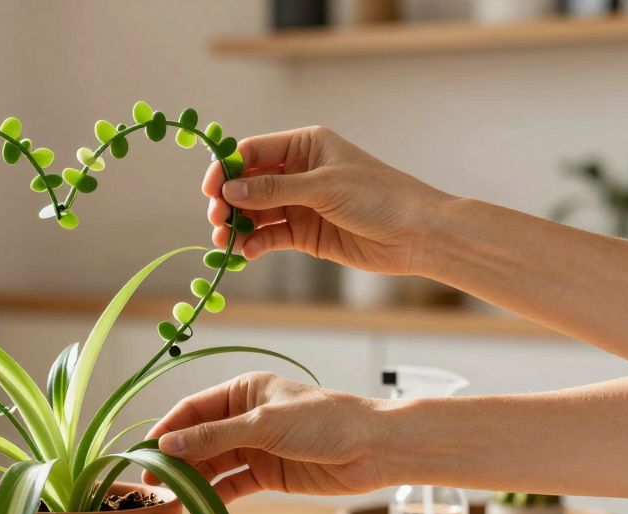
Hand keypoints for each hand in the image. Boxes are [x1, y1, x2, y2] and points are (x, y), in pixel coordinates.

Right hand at [143, 371, 386, 500]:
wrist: (375, 449)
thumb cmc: (325, 422)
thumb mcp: (264, 424)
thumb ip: (215, 436)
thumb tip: (168, 445)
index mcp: (243, 391)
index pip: (192, 409)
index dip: (166, 430)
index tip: (143, 453)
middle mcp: (245, 418)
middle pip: (198, 439)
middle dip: (174, 460)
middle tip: (149, 484)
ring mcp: (256, 447)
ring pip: (213, 464)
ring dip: (192, 480)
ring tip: (168, 500)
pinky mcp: (268, 474)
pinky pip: (232, 485)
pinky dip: (214, 496)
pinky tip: (197, 508)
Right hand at [205, 126, 452, 274]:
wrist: (417, 234)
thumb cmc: (379, 197)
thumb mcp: (324, 188)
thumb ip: (274, 190)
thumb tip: (229, 189)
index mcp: (304, 146)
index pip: (252, 152)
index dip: (227, 169)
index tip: (210, 190)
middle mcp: (298, 173)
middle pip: (247, 184)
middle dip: (228, 202)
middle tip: (217, 220)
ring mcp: (300, 204)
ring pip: (255, 213)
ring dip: (237, 226)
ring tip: (224, 242)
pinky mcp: (305, 233)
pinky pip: (270, 236)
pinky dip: (255, 244)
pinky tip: (247, 253)